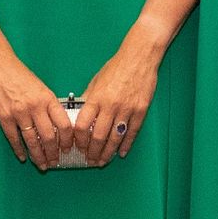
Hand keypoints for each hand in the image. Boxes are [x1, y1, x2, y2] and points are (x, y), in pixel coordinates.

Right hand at [0, 49, 72, 170]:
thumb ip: (49, 105)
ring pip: (32, 141)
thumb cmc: (19, 75)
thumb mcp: (41, 88)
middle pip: (49, 137)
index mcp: (48, 99)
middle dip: (53, 153)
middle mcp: (35, 107)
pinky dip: (19, 150)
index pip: (64, 125)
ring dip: (38, 155)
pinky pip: (13, 138)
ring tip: (42, 164)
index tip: (68, 148)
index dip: (68, 140)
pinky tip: (22, 156)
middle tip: (55, 162)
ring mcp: (19, 113)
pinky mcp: (4, 117)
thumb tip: (57, 125)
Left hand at [72, 31, 159, 165]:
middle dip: (92, 152)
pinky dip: (126, 145)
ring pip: (115, 138)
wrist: (139, 58)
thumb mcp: (96, 81)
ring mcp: (127, 109)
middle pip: (98, 136)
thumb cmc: (116, 67)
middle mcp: (111, 105)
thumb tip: (79, 115)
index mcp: (96, 98)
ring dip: (107, 152)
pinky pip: (132, 133)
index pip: (83, 125)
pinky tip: (121, 153)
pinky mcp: (140, 111)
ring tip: (103, 161)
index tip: (77, 146)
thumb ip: (88, 99)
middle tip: (90, 160)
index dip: (78, 139)